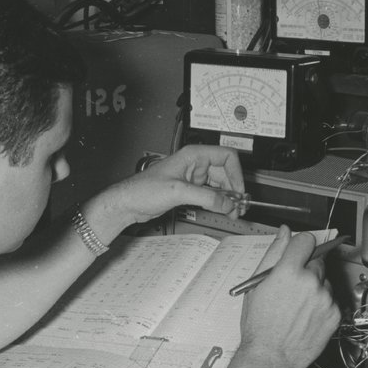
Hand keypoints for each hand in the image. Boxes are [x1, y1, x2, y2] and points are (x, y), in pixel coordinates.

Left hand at [100, 145, 245, 227]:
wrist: (129, 202)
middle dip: (234, 190)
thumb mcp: (178, 191)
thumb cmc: (143, 189)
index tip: (239, 190)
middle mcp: (195, 164)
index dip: (236, 173)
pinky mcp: (190, 190)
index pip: (226, 156)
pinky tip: (222, 210)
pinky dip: (218, 203)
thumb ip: (205, 197)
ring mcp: (193, 178)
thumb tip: (227, 203)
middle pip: (226, 173)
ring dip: (228, 198)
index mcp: (193, 155)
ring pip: (219, 186)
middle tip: (238, 207)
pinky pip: (211, 194)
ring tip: (233, 212)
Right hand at [239, 226, 340, 367]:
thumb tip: (284, 232)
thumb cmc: (259, 324)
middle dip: (306, 268)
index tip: (297, 252)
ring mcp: (326, 298)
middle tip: (292, 285)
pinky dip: (321, 304)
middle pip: (317, 260)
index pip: (306, 240)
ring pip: (324, 281)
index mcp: (289, 271)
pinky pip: (331, 299)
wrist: (271, 356)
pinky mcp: (335, 313)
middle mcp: (311, 281)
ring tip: (297, 305)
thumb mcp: (256, 284)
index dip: (300, 246)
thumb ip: (273, 253)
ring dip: (314, 286)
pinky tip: (306, 315)